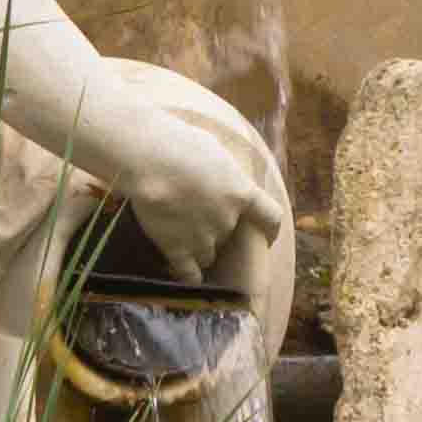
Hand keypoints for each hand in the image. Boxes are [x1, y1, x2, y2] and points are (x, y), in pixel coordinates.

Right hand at [112, 108, 281, 279]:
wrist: (151, 159)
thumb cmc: (181, 144)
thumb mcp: (215, 151)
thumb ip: (223, 172)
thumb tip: (222, 175)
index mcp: (241, 192)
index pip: (270, 217)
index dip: (270, 228)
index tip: (267, 235)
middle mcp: (227, 219)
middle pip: (228, 233)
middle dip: (215, 228)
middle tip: (195, 216)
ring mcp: (203, 237)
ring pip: (208, 254)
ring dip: (201, 249)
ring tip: (184, 239)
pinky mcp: (177, 248)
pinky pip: (189, 273)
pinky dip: (189, 277)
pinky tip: (185, 276)